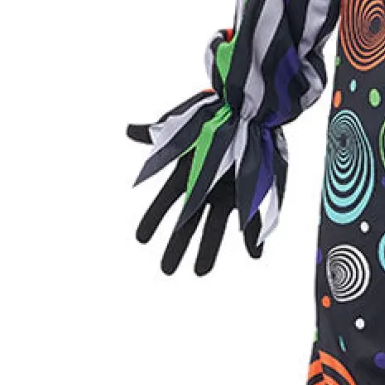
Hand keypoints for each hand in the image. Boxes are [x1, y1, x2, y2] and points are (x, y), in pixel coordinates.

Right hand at [127, 124, 264, 276]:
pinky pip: (253, 218)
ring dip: (209, 248)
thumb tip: (128, 130)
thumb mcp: (182, 124)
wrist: (244, 113)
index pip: (166, 201)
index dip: (154, 218)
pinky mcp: (249, 192)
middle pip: (188, 223)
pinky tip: (255, 254)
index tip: (141, 239)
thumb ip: (156, 131)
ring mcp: (227, 193)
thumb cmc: (209, 117)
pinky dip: (254, 236)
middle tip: (166, 270)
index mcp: (187, 175)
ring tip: (200, 272)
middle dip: (177, 246)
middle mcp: (205, 189)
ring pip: (216, 226)